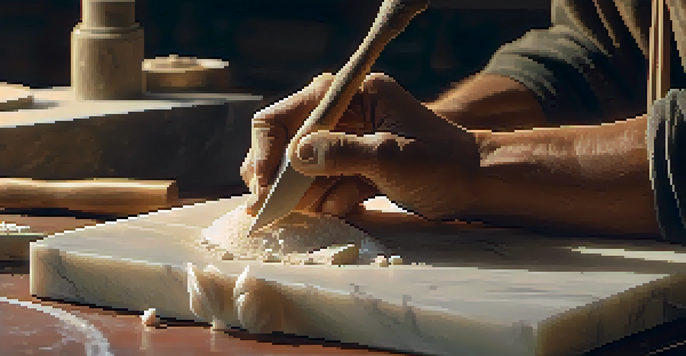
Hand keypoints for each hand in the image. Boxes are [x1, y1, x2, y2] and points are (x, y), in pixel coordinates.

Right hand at [240, 73, 480, 220]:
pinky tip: (348, 206)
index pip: (292, 112)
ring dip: (302, 193)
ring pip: (304, 168)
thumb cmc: (440, 163)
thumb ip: (341, 154)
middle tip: (267, 207)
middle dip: (279, 175)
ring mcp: (350, 143)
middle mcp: (347, 115)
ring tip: (312, 210)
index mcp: (355, 96)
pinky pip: (325, 185)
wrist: (473, 185)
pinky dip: (328, 200)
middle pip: (290, 141)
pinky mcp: (355, 167)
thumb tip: (294, 156)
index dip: (270, 147)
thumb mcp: (390, 156)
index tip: (265, 184)